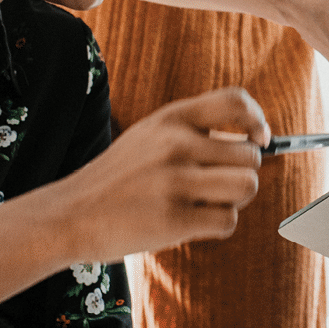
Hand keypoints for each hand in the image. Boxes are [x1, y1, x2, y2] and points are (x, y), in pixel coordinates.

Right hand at [0, 87, 268, 313]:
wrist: (69, 215)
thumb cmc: (118, 179)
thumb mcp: (149, 137)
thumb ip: (193, 132)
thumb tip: (253, 142)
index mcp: (171, 118)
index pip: (235, 101)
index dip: (257, 120)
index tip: (259, 140)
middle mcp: (175, 143)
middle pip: (251, 157)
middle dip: (241, 176)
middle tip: (213, 187)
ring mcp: (175, 181)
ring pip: (246, 187)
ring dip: (234, 201)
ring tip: (205, 204)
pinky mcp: (174, 219)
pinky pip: (228, 221)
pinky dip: (217, 227)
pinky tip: (190, 224)